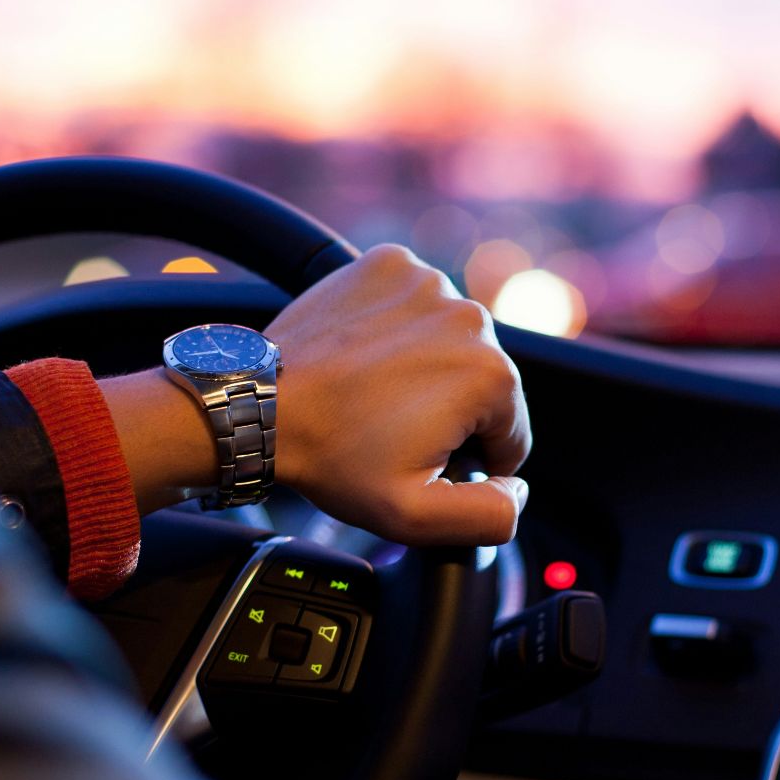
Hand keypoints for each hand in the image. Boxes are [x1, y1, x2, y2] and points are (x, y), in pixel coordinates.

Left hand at [101, 245, 530, 544]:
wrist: (261, 404)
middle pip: (483, 382)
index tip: (420, 459)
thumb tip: (518, 489)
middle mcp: (470, 317)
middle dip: (448, 411)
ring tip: (374, 393)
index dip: (470, 460)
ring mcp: (428, 282)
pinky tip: (366, 355)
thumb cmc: (333, 458)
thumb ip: (490, 515)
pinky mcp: (390, 263)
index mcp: (491, 376)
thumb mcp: (416, 516)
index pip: (511, 433)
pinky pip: (415, 302)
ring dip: (426, 366)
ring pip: (450, 340)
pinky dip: (399, 326)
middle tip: (390, 429)